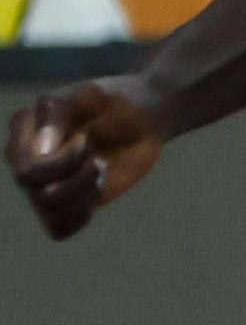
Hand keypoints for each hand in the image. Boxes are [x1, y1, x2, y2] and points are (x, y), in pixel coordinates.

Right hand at [10, 81, 163, 239]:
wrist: (143, 117)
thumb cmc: (115, 101)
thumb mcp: (90, 95)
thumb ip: (59, 114)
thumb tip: (40, 150)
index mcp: (23, 129)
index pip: (28, 171)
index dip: (62, 164)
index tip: (86, 141)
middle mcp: (25, 157)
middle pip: (40, 196)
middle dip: (78, 181)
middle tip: (98, 161)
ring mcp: (42, 181)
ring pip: (50, 212)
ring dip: (85, 196)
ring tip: (101, 171)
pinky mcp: (64, 200)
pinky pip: (58, 229)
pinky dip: (80, 216)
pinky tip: (96, 193)